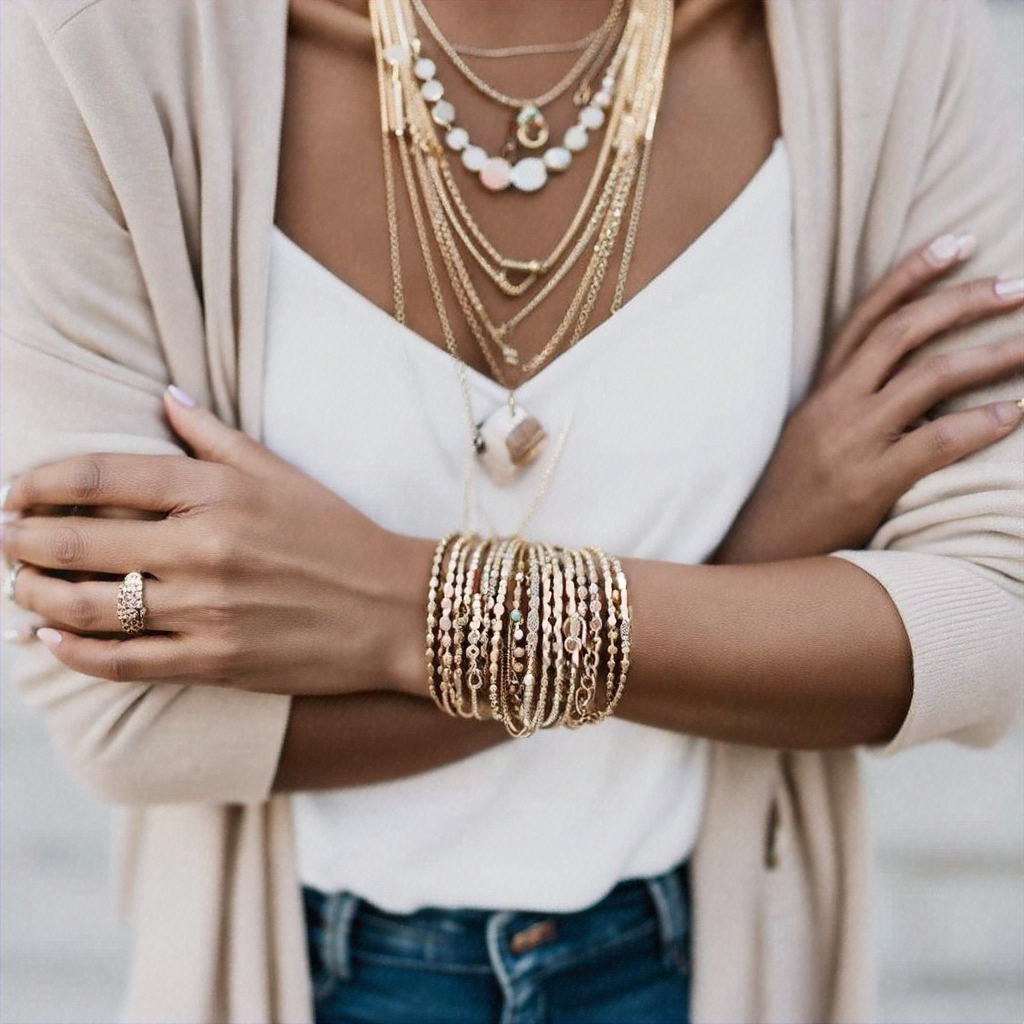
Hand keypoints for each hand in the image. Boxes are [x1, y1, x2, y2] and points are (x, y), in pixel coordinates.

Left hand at [1, 389, 430, 693]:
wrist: (394, 610)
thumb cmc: (340, 536)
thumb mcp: (283, 475)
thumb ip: (216, 438)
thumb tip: (164, 399)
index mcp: (219, 493)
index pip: (102, 476)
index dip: (40, 480)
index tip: (11, 489)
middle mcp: (204, 549)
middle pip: (77, 542)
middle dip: (18, 539)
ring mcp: (207, 611)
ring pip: (87, 606)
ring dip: (34, 595)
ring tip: (15, 586)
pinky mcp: (214, 662)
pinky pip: (122, 662)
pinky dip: (72, 651)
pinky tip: (48, 638)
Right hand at [713, 235, 1022, 564]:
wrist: (757, 553)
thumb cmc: (791, 498)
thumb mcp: (812, 439)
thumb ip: (851, 405)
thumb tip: (915, 383)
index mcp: (819, 390)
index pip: (866, 316)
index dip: (912, 274)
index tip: (957, 243)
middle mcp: (833, 405)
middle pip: (904, 332)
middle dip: (965, 301)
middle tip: (1019, 285)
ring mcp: (849, 443)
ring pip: (928, 378)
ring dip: (993, 355)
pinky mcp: (866, 484)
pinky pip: (933, 442)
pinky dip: (980, 424)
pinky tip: (1015, 414)